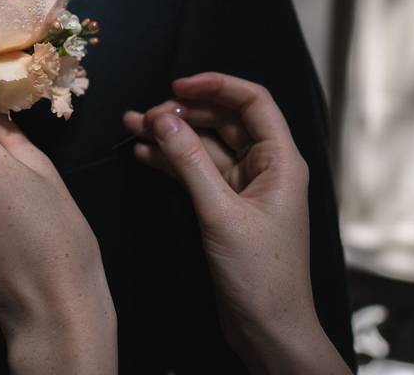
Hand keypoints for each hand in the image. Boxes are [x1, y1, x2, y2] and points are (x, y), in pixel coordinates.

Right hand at [124, 73, 349, 374]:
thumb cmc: (260, 274)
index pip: (253, 102)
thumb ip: (190, 162)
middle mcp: (265, 167)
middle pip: (223, 120)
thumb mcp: (221, 213)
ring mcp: (244, 187)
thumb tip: (163, 119)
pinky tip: (144, 155)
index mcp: (280, 160)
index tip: (176, 88)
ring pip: (205, 146)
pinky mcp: (225, 206)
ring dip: (171, 136)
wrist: (267, 328)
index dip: (216, 86)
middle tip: (145, 117)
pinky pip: (196, 172)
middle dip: (183, 113)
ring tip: (133, 128)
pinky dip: (171, 162)